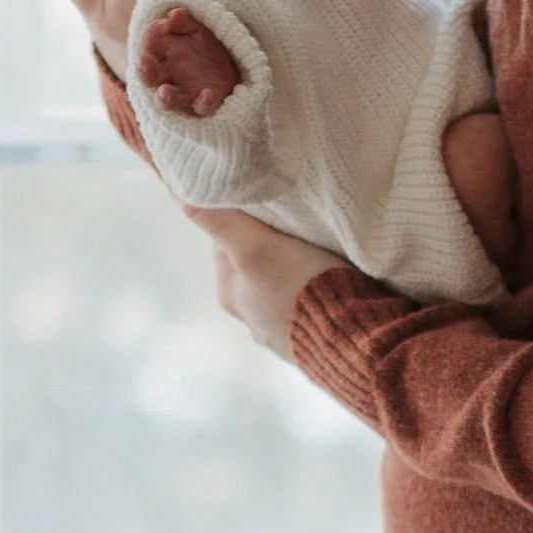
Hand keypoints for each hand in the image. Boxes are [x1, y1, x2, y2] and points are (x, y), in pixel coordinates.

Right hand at [137, 6, 242, 118]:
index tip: (162, 25)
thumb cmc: (205, 48)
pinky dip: (203, 103)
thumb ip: (185, 23)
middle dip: (144, 71)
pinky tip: (208, 94)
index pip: (148, 46)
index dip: (151, 36)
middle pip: (148, 77)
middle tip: (144, 62)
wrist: (233, 68)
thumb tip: (174, 13)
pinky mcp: (204, 105)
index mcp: (162, 56)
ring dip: (164, 97)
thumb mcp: (198, 30)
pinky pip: (201, 108)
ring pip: (166, 101)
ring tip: (165, 91)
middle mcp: (168, 77)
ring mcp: (185, 93)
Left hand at [185, 207, 345, 360]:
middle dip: (272, 246)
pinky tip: (336, 283)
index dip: (244, 219)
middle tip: (299, 225)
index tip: (270, 207)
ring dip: (298, 269)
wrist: (356, 342)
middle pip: (255, 264)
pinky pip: (311, 305)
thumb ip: (217, 220)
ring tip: (323, 253)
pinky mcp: (317, 341)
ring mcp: (285, 333)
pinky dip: (318, 292)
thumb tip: (176, 191)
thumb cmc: (301, 289)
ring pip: (284, 285)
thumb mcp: (253, 247)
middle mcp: (252, 319)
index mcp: (231, 296)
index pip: (227, 243)